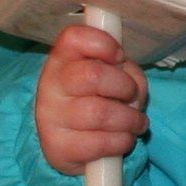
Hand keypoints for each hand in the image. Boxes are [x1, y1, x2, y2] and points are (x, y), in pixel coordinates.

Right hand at [34, 24, 143, 174]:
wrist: (71, 142)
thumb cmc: (97, 100)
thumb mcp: (111, 75)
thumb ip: (123, 68)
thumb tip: (131, 81)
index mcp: (61, 60)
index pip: (74, 38)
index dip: (103, 44)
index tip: (118, 57)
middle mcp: (50, 86)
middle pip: (94, 75)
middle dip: (126, 87)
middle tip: (131, 96)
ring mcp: (50, 118)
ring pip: (101, 113)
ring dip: (130, 119)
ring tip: (136, 122)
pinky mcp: (58, 148)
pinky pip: (100, 143)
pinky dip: (122, 141)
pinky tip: (123, 139)